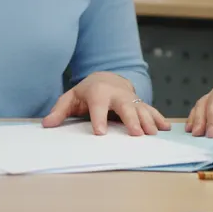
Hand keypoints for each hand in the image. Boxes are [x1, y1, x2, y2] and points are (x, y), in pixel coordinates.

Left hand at [42, 72, 169, 135]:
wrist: (106, 78)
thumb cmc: (86, 92)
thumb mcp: (70, 98)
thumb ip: (59, 110)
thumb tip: (46, 124)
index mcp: (98, 93)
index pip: (98, 106)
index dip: (98, 119)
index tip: (100, 133)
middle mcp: (117, 94)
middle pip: (125, 106)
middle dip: (131, 119)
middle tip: (136, 134)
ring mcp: (130, 98)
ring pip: (140, 108)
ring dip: (148, 120)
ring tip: (153, 134)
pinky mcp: (139, 103)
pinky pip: (151, 110)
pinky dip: (159, 118)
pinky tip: (166, 128)